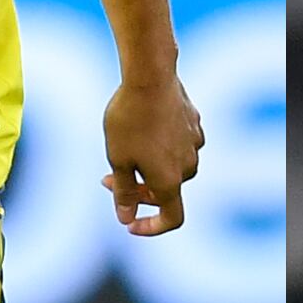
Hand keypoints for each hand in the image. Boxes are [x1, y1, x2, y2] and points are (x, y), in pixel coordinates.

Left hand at [102, 73, 202, 236]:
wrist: (149, 76)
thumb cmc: (129, 120)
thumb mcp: (118, 159)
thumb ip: (124, 193)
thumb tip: (126, 219)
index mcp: (170, 181)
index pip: (172, 219)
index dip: (152, 227)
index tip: (131, 224)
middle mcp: (188, 166)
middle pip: (166, 191)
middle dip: (139, 191)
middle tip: (107, 178)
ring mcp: (194, 143)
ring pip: (172, 166)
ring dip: (149, 167)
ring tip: (123, 148)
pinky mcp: (194, 123)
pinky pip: (178, 144)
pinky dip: (160, 145)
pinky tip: (142, 127)